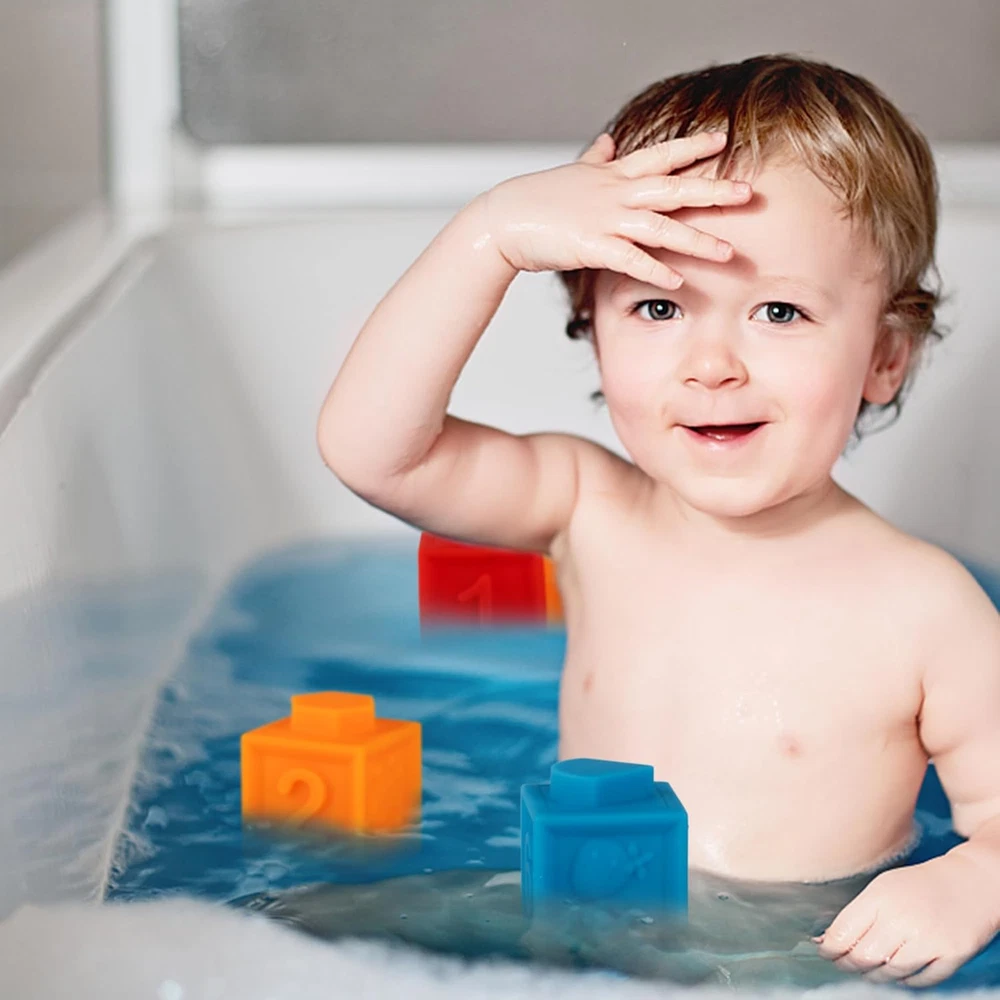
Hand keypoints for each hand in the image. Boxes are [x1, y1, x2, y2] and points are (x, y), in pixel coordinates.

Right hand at [482, 131, 751, 290]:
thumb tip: (609, 140)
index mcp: (612, 175)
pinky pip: (631, 260)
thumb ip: (595, 159)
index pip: (659, 156)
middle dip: (712, 192)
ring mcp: (604, 219)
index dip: (691, 148)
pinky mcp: (591, 247)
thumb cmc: (535, 200)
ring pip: (660, 228)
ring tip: (727, 253)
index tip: (722, 141)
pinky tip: (678, 282)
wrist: (502, 221)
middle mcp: (614, 193)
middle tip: (747, 194)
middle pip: (672, 189)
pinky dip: (655, 270)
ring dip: (696, 240)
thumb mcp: (572, 174)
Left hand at [814, 855, 999, 986]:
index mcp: (880, 898)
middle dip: (847, 964)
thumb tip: (827, 939)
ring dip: (874, 976)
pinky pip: (919, 981)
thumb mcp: (884, 887)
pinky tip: (898, 973)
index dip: (829, 948)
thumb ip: (859, 913)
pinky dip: (905, 981)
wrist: (970, 883)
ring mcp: (928, 939)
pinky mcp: (950, 956)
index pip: (844, 933)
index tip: (825, 952)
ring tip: (868, 970)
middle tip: (843, 964)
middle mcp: (903, 919)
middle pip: (863, 957)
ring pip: (889, 973)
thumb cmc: (920, 886)